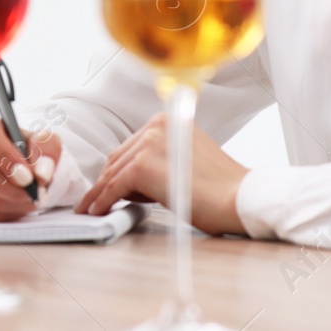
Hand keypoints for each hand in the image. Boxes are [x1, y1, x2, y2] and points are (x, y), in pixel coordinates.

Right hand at [0, 109, 63, 220]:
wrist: (14, 169)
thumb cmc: (24, 149)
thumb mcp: (42, 140)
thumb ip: (46, 148)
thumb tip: (42, 172)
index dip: (4, 155)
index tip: (26, 175)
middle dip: (9, 186)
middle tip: (32, 192)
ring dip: (10, 200)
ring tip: (28, 196)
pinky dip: (3, 210)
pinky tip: (14, 202)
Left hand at [74, 112, 249, 235]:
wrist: (239, 197)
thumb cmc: (219, 187)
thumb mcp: (184, 160)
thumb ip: (159, 160)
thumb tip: (130, 180)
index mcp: (167, 120)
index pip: (132, 146)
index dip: (118, 169)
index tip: (106, 184)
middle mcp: (155, 125)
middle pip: (118, 157)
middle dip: (106, 181)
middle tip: (95, 199)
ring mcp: (148, 143)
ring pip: (113, 172)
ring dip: (100, 192)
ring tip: (91, 208)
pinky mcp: (142, 166)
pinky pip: (113, 187)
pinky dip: (102, 200)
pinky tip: (98, 211)